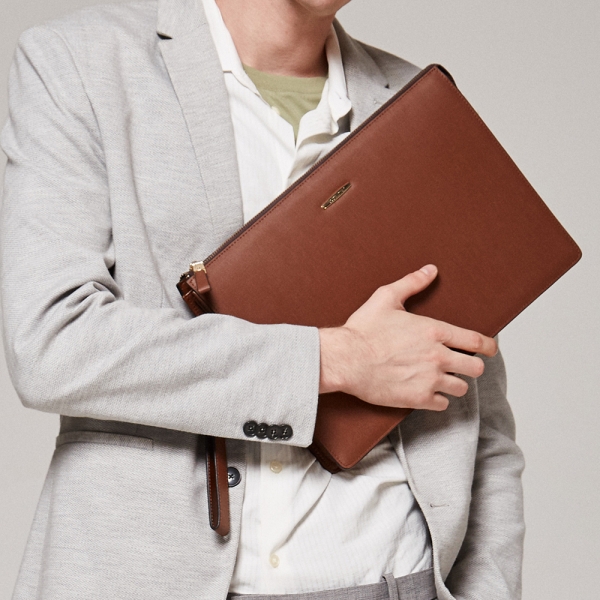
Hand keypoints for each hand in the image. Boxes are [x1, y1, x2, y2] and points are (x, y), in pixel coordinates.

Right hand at [318, 265, 496, 410]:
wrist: (346, 359)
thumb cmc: (364, 329)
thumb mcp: (386, 297)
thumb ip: (412, 283)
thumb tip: (430, 270)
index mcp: (435, 331)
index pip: (477, 341)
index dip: (489, 346)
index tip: (490, 349)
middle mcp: (438, 356)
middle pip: (476, 368)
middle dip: (471, 366)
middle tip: (462, 365)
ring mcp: (430, 379)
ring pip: (461, 388)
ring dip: (454, 384)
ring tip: (442, 380)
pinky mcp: (418, 399)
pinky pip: (442, 405)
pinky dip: (437, 400)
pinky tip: (427, 392)